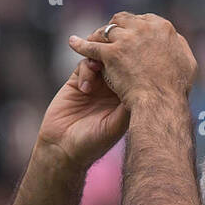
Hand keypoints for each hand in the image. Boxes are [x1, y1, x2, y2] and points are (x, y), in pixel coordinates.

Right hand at [36, 27, 129, 166]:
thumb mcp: (114, 126)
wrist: (63, 149)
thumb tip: (141, 88)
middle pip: (119, 64)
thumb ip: (126, 107)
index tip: (133, 64)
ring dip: (101, 60)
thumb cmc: (92, 144)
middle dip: (117, 58)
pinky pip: (85, 64)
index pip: (134, 77)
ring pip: (102, 59)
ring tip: (97, 68)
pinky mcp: (78, 82)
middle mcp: (112, 92)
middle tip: (115, 55)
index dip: (134, 68)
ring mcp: (95, 85)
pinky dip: (86, 69)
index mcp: (124, 101)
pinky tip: (84, 88)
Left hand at [68, 12, 197, 110]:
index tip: (131, 37)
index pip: (144, 21)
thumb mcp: (187, 64)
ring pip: (107, 31)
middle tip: (110, 38)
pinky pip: (92, 46)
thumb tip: (175, 41)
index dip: (135, 29)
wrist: (162, 106)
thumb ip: (179, 49)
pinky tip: (73, 43)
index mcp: (163, 29)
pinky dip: (81, 44)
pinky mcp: (112, 55)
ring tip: (93, 40)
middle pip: (124, 21)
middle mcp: (144, 29)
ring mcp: (126, 41)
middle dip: (117, 28)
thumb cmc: (177, 91)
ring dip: (100, 35)